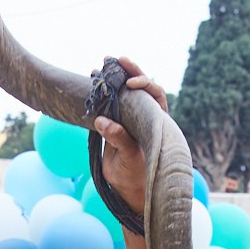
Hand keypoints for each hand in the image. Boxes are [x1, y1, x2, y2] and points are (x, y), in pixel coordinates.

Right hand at [88, 57, 165, 214]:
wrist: (126, 188)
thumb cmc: (136, 174)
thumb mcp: (129, 157)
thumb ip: (119, 139)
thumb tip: (102, 121)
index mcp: (157, 122)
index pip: (156, 95)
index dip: (145, 85)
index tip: (131, 84)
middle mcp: (145, 116)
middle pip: (140, 87)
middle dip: (130, 71)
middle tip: (116, 60)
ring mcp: (129, 117)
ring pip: (124, 92)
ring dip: (113, 78)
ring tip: (100, 66)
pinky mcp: (114, 122)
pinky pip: (109, 103)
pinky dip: (101, 91)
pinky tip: (92, 80)